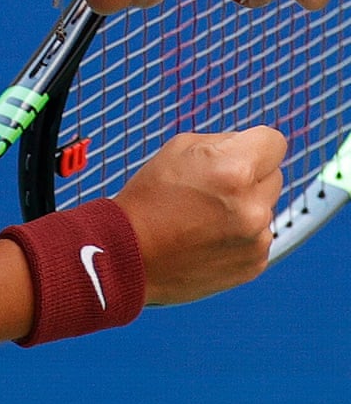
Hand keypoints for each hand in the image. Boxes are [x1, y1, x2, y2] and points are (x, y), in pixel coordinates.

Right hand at [114, 126, 285, 305]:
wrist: (129, 256)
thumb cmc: (149, 196)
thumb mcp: (178, 150)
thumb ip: (224, 143)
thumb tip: (254, 149)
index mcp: (234, 168)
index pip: (274, 141)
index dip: (254, 144)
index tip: (238, 152)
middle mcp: (252, 204)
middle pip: (273, 175)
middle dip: (248, 176)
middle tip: (209, 187)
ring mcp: (256, 237)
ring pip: (265, 207)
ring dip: (243, 207)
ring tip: (201, 218)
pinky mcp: (255, 262)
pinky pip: (257, 237)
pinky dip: (238, 235)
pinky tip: (205, 239)